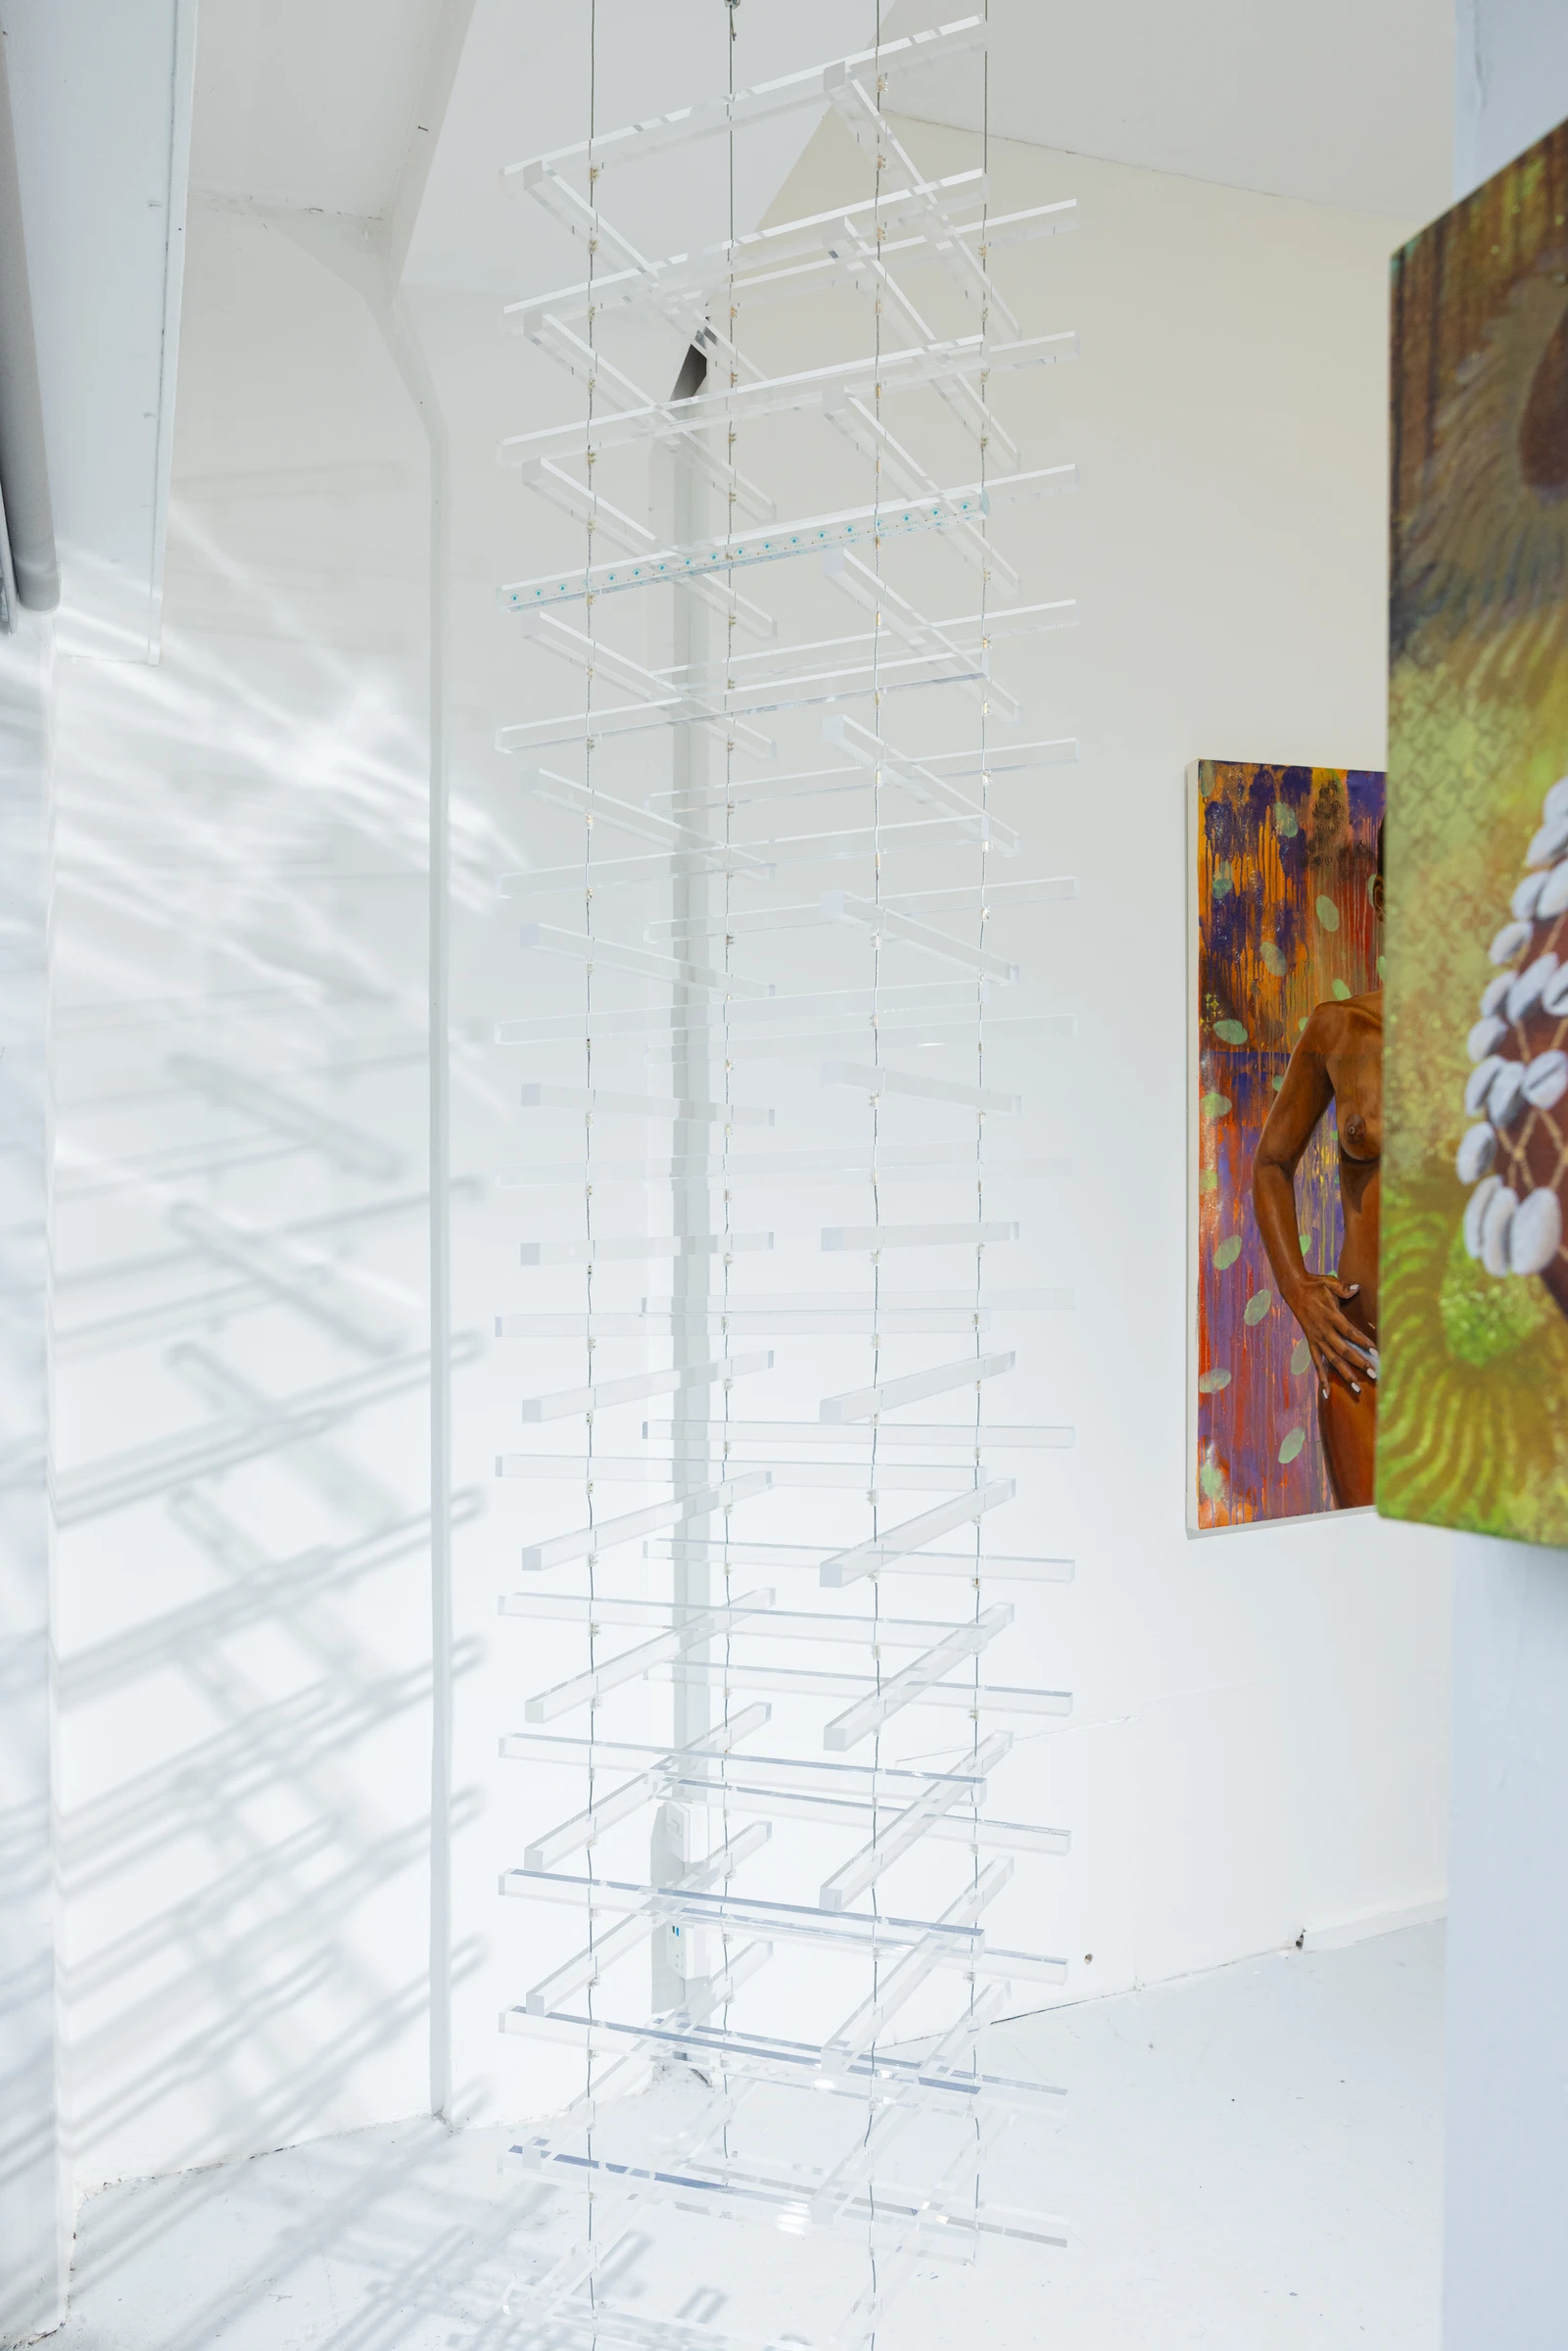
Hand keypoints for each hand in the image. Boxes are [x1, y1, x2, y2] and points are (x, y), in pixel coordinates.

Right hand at [1287, 1277, 1375, 1398]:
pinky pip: (1316, 1362)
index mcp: (1330, 1316)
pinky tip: (1327, 1392)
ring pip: (1332, 1361)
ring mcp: (1316, 1338)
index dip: (1362, 1341)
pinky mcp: (1311, 1342)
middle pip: (1343, 1351)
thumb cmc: (1315, 1285)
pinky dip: (1322, 1377)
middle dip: (1359, 1363)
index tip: (1376, 1351)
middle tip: (1375, 1374)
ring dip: (1345, 1375)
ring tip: (1357, 1389)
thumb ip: (1343, 1288)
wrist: (1293, 1289)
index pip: (1349, 1332)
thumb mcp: (1330, 1282)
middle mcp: (1323, 1330)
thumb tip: (1357, 1287)